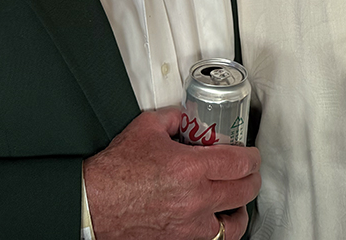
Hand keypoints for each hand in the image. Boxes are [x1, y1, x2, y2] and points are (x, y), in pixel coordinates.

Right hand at [84, 107, 260, 239]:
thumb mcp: (146, 127)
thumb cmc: (115, 171)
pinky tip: (217, 219)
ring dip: (240, 208)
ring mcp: (189, 226)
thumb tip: (187, 118)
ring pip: (234, 223)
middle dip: (252, 178)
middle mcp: (195, 199)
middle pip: (244, 190)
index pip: (239, 163)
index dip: (252, 157)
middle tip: (249, 171)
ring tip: (237, 199)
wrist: (93, 203)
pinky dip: (220, 230)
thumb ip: (174, 118)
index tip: (251, 154)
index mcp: (190, 168)